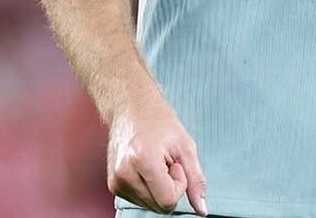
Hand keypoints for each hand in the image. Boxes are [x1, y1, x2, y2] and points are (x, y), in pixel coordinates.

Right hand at [106, 94, 208, 214]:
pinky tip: (146, 167)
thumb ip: (196, 180)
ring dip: (158, 188)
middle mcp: (125, 175)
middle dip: (169, 187)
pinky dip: (148, 188)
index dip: (179, 185)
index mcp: (143, 161)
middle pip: (158, 206)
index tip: (175, 164)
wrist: (131, 107)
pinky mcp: (113, 185)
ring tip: (155, 162)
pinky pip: (139, 200)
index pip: (168, 200)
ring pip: (149, 205)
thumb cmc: (159, 122)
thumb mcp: (185, 146)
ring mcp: (116, 182)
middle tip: (166, 161)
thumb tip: (202, 210)